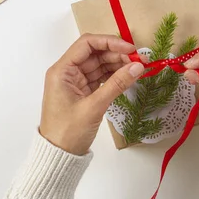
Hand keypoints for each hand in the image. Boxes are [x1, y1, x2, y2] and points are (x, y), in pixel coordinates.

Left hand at [40, 34, 144, 154]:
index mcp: (62, 70)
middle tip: (140, 61)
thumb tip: (137, 67)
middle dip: (117, 53)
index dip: (109, 41)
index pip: (87, 44)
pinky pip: (100, 77)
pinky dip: (114, 76)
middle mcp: (67, 72)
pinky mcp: (83, 92)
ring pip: (99, 65)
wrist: (58, 156)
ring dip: (118, 64)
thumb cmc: (68, 131)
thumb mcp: (94, 106)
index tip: (130, 48)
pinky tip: (128, 76)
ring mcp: (75, 82)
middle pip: (95, 53)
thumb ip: (117, 84)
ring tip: (138, 68)